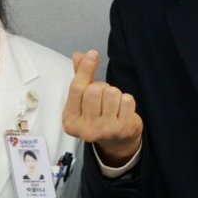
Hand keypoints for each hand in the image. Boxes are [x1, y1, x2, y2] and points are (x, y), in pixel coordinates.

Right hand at [62, 50, 142, 166]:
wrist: (117, 142)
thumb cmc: (98, 117)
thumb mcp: (83, 101)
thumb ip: (81, 78)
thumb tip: (79, 56)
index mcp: (70, 120)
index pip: (77, 88)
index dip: (85, 69)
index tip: (92, 55)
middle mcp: (85, 129)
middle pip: (94, 89)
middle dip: (101, 87)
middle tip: (103, 99)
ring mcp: (104, 130)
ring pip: (112, 93)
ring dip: (115, 94)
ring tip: (113, 105)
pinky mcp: (123, 129)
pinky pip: (127, 100)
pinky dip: (127, 101)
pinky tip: (122, 111)